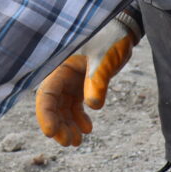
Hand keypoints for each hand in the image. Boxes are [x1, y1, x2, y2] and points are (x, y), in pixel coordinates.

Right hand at [35, 15, 138, 146]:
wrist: (123, 29)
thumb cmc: (110, 37)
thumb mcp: (103, 58)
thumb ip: (97, 80)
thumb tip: (93, 106)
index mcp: (59, 65)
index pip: (47, 93)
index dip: (46, 115)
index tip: (51, 133)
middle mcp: (60, 73)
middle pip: (53, 104)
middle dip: (58, 124)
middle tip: (69, 142)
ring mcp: (70, 79)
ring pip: (63, 107)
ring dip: (68, 124)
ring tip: (77, 141)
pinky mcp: (81, 83)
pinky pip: (75, 104)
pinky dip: (79, 117)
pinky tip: (88, 128)